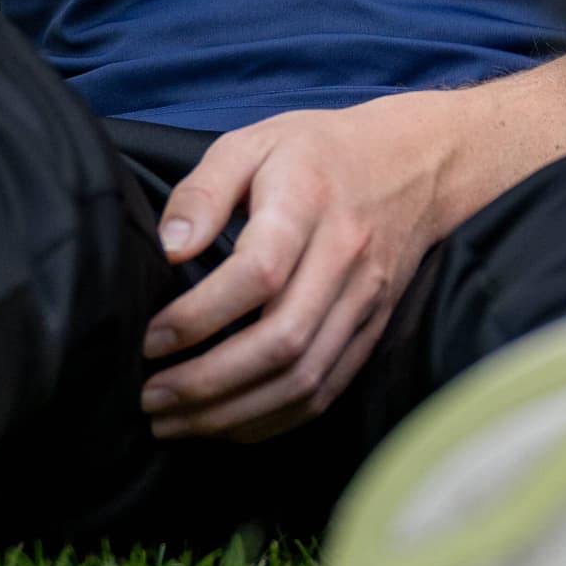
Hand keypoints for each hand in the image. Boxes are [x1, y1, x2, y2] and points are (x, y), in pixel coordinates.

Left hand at [139, 92, 467, 440]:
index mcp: (308, 201)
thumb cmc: (317, 153)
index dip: (199, 316)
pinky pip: (327, 391)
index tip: (152, 338)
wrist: (415, 165)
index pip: (258, 273)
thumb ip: (203, 191)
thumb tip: (167, 249)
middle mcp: (345, 257)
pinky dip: (273, 419)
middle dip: (208, 383)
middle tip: (151, 397)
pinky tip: (226, 423)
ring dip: (234, 414)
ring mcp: (365, 301)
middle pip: (282, 341)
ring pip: (305, 379)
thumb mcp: (251, 142)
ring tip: (175, 423)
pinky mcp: (373, 330)